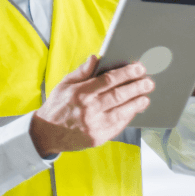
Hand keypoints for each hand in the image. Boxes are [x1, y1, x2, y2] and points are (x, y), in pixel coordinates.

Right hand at [30, 55, 154, 156]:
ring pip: (122, 111)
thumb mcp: (64, 85)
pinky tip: (134, 110)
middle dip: (137, 87)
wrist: (46, 134)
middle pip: (119, 95)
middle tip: (149, 82)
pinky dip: (128, 117)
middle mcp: (88, 109)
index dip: (126, 73)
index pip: (108, 80)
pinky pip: (118, 125)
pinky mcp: (97, 137)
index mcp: (79, 93)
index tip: (139, 68)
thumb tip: (96, 58)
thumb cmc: (56, 107)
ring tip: (145, 96)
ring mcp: (94, 125)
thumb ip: (81, 72)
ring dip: (136, 103)